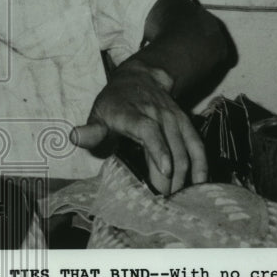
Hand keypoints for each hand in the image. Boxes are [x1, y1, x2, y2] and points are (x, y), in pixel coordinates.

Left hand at [70, 61, 207, 194]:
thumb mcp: (97, 113)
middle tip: (163, 199)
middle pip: (171, 145)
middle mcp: (157, 115)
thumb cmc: (114, 102)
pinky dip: (201, 164)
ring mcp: (174, 119)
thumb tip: (74, 137)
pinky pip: (197, 144)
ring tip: (177, 195)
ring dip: (184, 174)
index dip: (158, 149)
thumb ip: (91, 130)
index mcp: (133, 114)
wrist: (139, 77)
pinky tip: (201, 182)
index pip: (148, 130)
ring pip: (186, 148)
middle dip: (170, 175)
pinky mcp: (185, 123)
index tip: (164, 170)